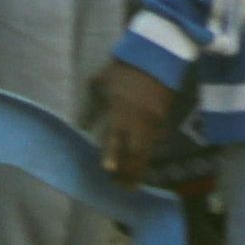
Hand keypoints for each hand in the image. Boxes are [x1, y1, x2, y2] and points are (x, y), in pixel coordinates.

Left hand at [96, 62, 176, 185]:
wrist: (156, 56)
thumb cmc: (122, 70)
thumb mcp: (98, 85)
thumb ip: (91, 108)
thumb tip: (83, 128)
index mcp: (120, 110)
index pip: (117, 138)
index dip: (114, 156)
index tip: (109, 172)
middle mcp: (138, 120)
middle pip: (136, 152)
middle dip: (130, 172)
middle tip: (122, 188)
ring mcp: (153, 121)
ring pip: (148, 151)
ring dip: (140, 169)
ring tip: (132, 184)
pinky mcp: (162, 119)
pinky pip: (155, 143)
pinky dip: (147, 156)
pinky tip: (142, 165)